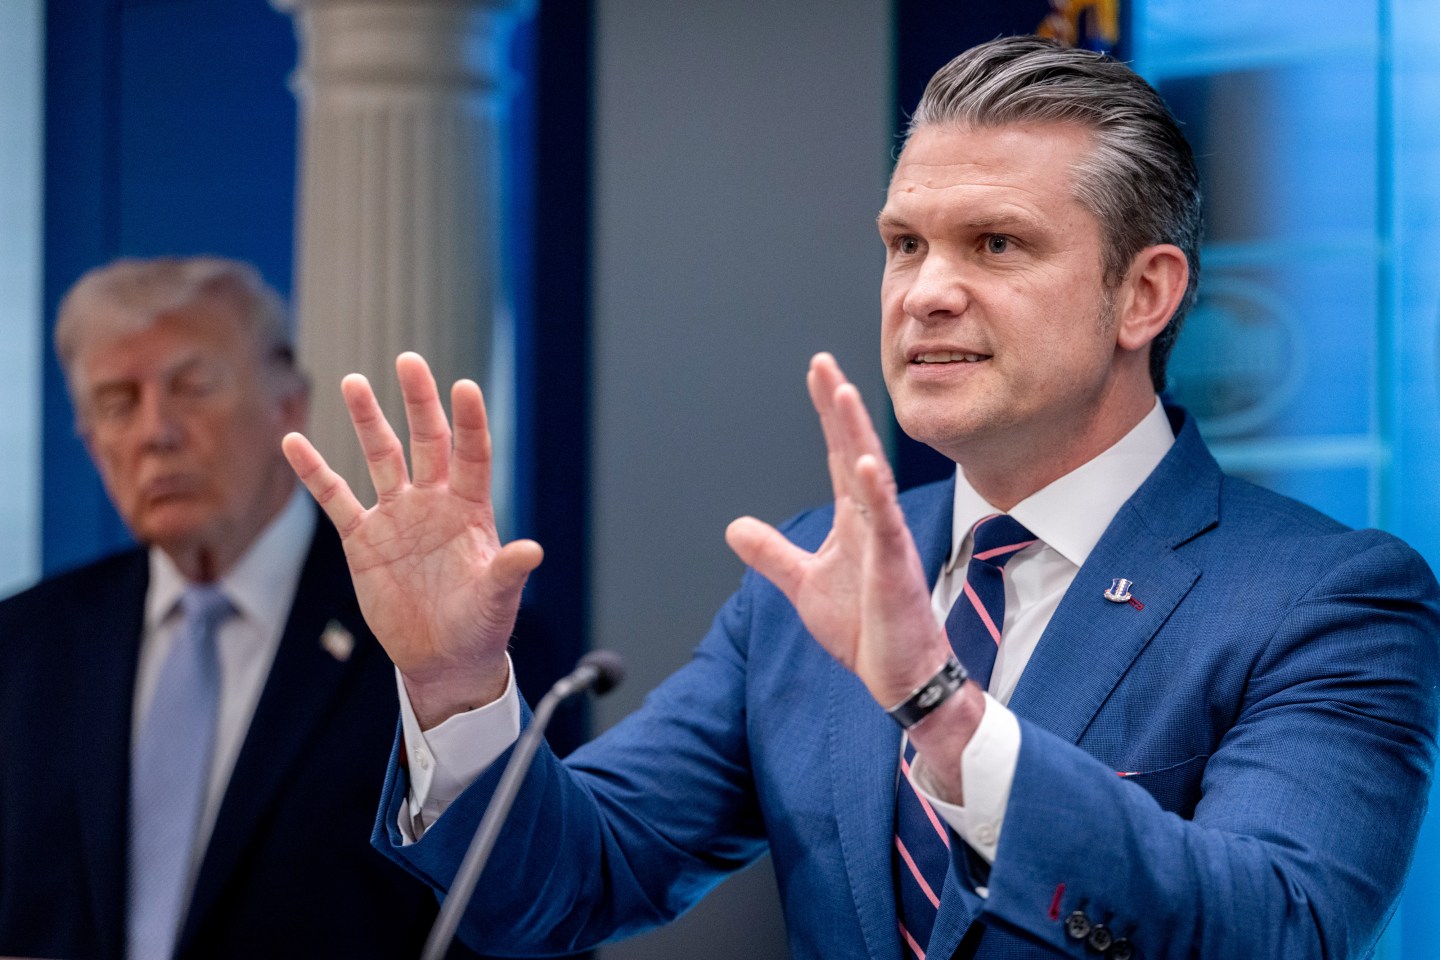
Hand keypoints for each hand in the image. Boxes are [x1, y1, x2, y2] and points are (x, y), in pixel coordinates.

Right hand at [282, 352, 541, 728]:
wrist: (443, 658)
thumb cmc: (480, 626)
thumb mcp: (496, 600)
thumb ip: (508, 572)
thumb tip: (532, 550)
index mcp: (471, 509)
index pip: (472, 455)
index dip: (470, 422)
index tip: (465, 387)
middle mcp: (434, 502)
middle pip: (427, 440)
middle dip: (419, 402)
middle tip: (409, 360)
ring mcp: (397, 516)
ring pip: (381, 456)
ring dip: (368, 420)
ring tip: (354, 381)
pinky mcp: (363, 539)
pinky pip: (335, 498)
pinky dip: (315, 472)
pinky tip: (293, 442)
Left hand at [725, 353, 952, 707]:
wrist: (899, 676)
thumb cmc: (864, 628)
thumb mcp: (804, 584)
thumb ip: (773, 553)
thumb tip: (734, 528)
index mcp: (852, 519)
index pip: (838, 454)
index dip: (827, 413)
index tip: (817, 372)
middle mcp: (871, 520)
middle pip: (854, 450)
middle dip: (838, 407)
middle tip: (822, 363)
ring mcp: (886, 541)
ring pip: (871, 477)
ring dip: (857, 435)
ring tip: (843, 394)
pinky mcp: (896, 568)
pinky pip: (887, 525)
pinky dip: (878, 495)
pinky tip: (869, 465)